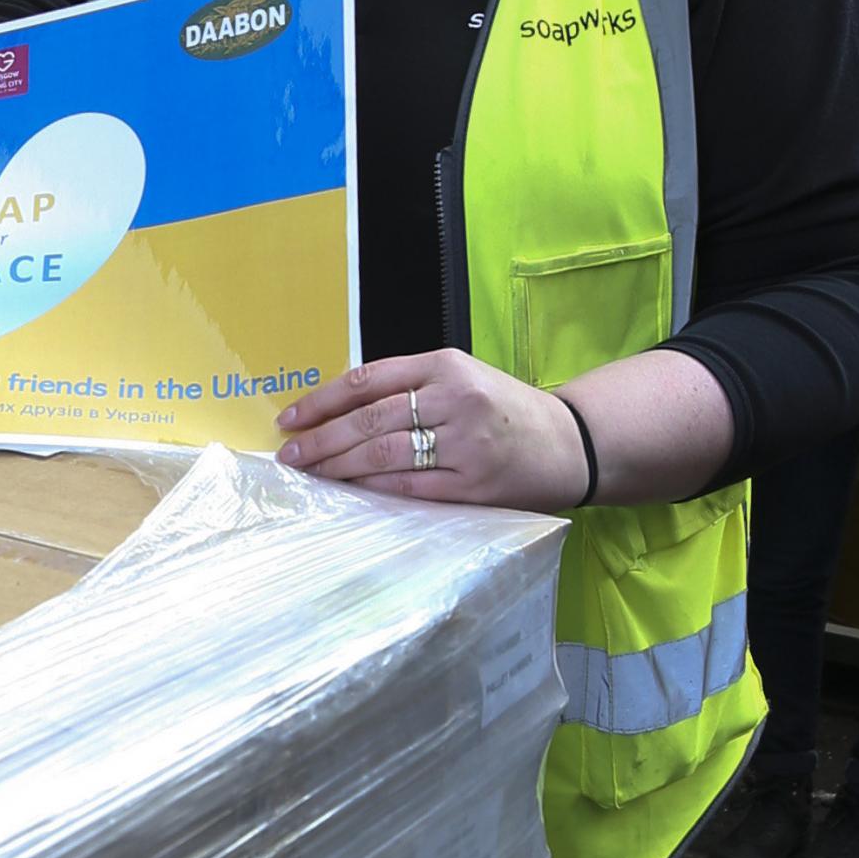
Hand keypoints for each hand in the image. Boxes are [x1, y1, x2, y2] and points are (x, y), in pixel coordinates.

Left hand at [276, 349, 589, 510]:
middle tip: (288, 456)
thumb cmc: (504, 410)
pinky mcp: (473, 484)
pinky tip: (349, 492)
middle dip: (320, 439)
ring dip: (339, 466)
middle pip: (369, 419)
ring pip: (384, 454)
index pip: (367, 380)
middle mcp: (453, 399)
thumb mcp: (462, 377)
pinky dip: (374, 490)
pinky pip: (410, 487)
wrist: (570, 442)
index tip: (290, 419)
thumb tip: (338, 410)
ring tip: (309, 474)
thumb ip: (409, 386)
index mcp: (445, 365)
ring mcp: (464, 443)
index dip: (322, 401)